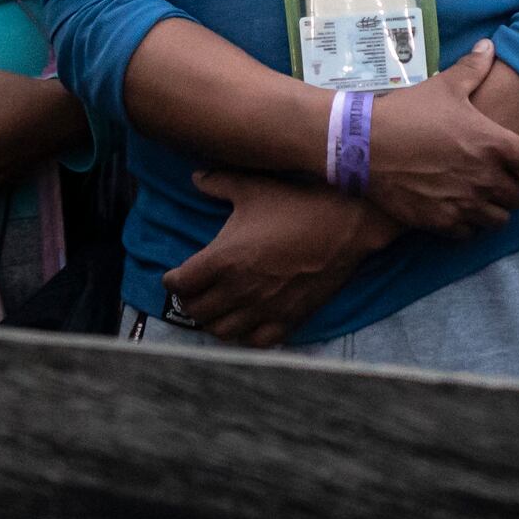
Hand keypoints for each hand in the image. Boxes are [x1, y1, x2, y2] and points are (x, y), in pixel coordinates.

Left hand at [162, 169, 389, 346]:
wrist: (345, 224)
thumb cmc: (296, 204)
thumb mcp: (252, 188)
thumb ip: (218, 183)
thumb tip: (196, 177)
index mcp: (222, 259)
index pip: (179, 284)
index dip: (173, 280)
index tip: (177, 275)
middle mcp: (238, 289)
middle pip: (195, 311)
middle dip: (189, 301)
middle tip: (195, 291)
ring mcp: (263, 308)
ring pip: (220, 331)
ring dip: (213, 320)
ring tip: (217, 308)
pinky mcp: (288, 319)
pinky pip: (255, 341)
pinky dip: (245, 335)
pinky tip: (247, 321)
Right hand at [362, 40, 518, 236]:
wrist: (363, 145)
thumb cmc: (407, 112)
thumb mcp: (444, 86)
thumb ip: (473, 69)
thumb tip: (489, 46)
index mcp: (494, 144)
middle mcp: (485, 178)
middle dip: (517, 188)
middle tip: (503, 178)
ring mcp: (463, 203)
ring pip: (499, 220)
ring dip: (495, 209)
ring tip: (482, 197)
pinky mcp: (441, 222)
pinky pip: (469, 233)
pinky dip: (468, 224)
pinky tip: (458, 208)